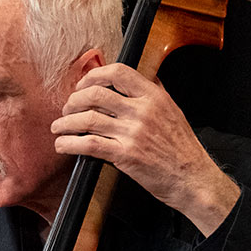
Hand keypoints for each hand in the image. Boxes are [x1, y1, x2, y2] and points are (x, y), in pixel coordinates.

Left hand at [51, 63, 239, 236]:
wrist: (193, 178)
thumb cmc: (181, 148)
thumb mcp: (172, 111)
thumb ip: (154, 93)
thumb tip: (139, 78)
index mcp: (154, 97)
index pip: (118, 72)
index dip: (93, 76)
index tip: (82, 85)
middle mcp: (143, 111)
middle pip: (96, 94)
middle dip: (73, 101)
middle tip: (66, 109)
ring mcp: (133, 133)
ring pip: (87, 119)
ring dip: (65, 123)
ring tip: (58, 128)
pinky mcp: (125, 155)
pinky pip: (89, 144)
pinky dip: (70, 143)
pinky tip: (62, 145)